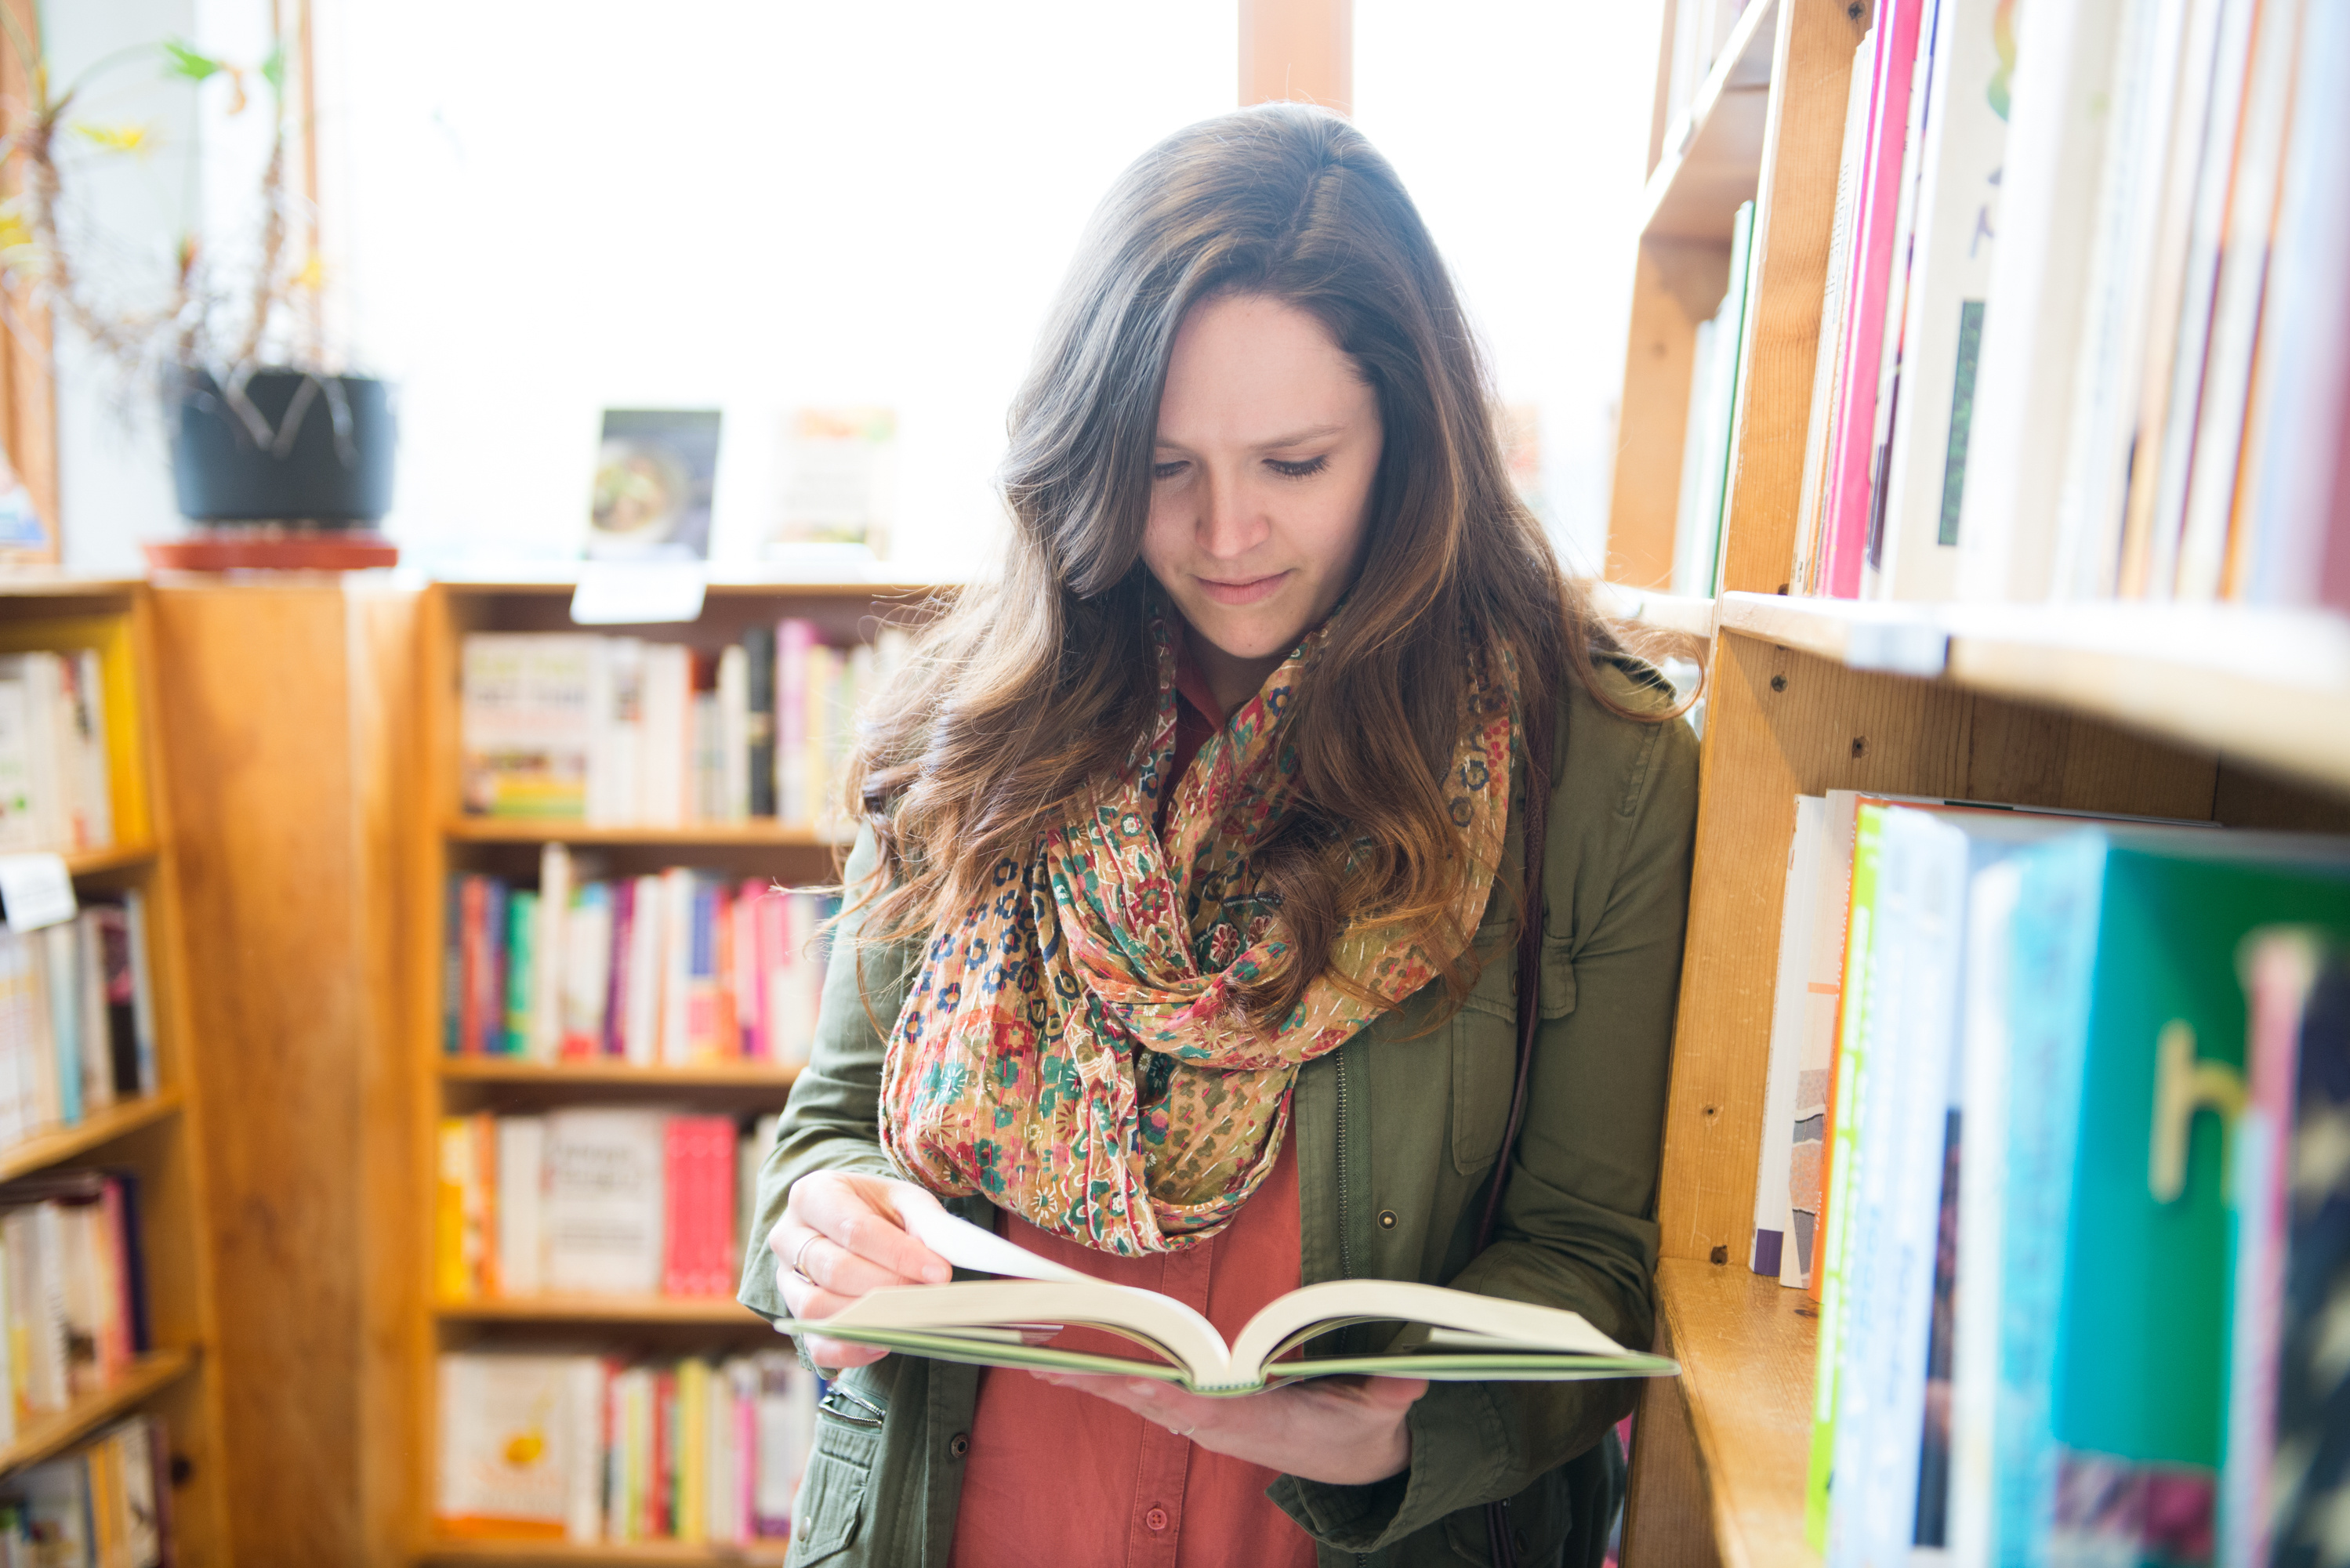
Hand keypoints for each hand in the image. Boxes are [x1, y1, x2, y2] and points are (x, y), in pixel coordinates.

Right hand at [770, 1170, 953, 1369]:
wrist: (851, 1221)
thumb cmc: (879, 1209)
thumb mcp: (905, 1200)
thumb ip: (926, 1223)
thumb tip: (943, 1262)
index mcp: (814, 1195)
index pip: (855, 1229)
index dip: (899, 1255)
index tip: (940, 1273)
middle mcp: (788, 1236)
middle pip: (835, 1270)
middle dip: (888, 1286)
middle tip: (928, 1295)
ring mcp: (785, 1279)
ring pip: (817, 1307)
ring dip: (868, 1318)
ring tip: (910, 1317)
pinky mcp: (794, 1316)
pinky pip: (814, 1343)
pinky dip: (849, 1350)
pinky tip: (884, 1343)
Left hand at [1030, 1370, 1426, 1486]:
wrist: (1354, 1465)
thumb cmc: (1360, 1430)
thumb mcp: (1379, 1415)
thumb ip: (1389, 1398)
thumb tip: (1411, 1380)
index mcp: (1261, 1424)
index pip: (1210, 1409)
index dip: (1176, 1396)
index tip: (1141, 1383)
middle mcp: (1224, 1426)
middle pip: (1158, 1403)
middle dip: (1108, 1386)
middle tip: (1053, 1369)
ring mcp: (1210, 1423)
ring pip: (1144, 1400)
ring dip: (1096, 1382)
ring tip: (1043, 1365)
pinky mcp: (1204, 1416)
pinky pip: (1150, 1396)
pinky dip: (1112, 1382)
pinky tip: (1073, 1372)